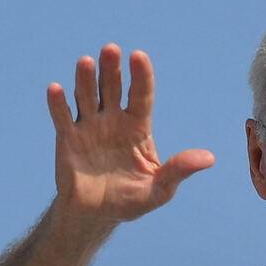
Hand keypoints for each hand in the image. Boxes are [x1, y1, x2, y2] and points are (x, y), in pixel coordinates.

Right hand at [46, 44, 214, 227]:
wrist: (97, 216)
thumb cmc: (131, 200)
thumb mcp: (160, 189)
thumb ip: (179, 170)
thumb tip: (210, 159)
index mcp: (137, 127)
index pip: (141, 96)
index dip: (141, 76)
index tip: (139, 56)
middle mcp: (113, 120)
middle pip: (112, 88)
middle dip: (112, 69)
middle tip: (111, 49)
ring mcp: (89, 127)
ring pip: (87, 97)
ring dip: (85, 79)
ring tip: (86, 61)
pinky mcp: (67, 139)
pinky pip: (62, 118)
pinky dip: (58, 104)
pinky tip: (56, 89)